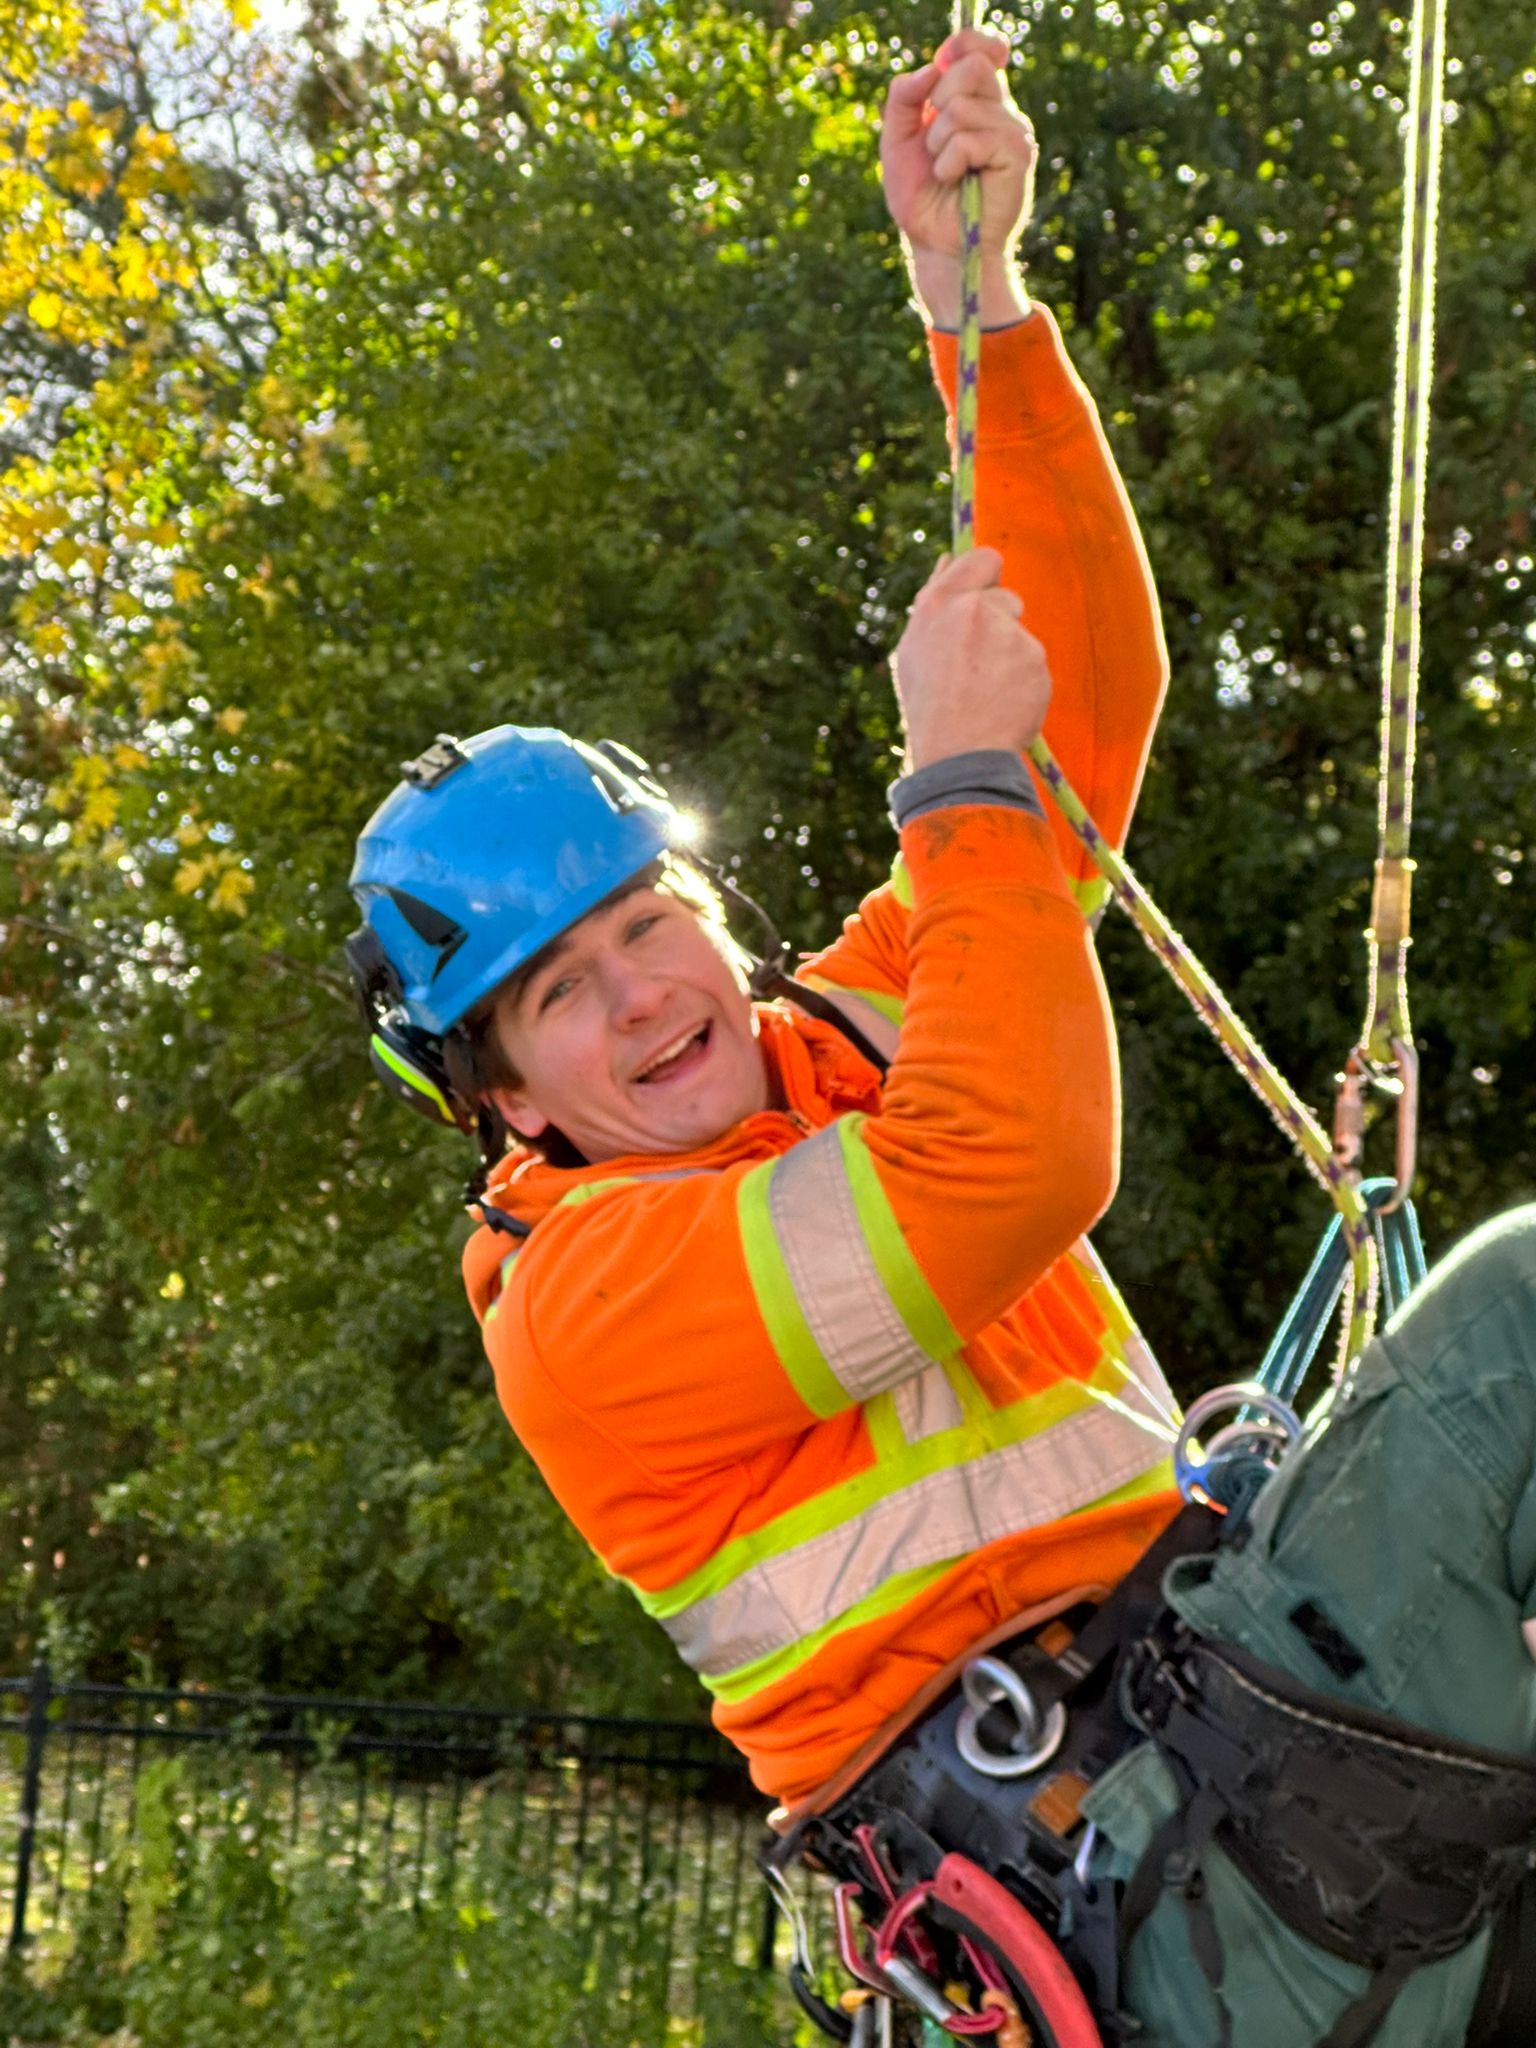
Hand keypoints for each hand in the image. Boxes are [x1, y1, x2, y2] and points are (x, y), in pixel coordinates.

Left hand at [880, 29, 1037, 328]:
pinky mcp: (1017, 156)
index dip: (966, 42)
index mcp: (974, 101)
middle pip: (973, 66)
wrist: (936, 247)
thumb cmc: (921, 199)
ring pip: (965, 107)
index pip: (981, 49)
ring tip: (944, 170)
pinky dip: (950, 161)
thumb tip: (928, 67)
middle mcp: (999, 111)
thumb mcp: (897, 142)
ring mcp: (1012, 132)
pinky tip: (954, 180)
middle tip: (934, 141)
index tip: (945, 57)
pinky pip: (972, 138)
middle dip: (939, 102)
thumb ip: (903, 99)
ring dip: (938, 142)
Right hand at [893, 547, 1051, 769]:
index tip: (986, 595)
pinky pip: (1034, 663)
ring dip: (1011, 655)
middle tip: (978, 663)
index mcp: (938, 604)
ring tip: (987, 690)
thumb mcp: (916, 648)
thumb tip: (949, 558)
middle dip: (999, 622)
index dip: (988, 576)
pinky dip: (1024, 681)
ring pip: (1020, 634)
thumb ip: (936, 600)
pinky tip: (1003, 703)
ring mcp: (1008, 634)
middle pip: (1007, 597)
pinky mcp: (1034, 659)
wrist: (959, 754)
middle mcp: (973, 610)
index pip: (983, 559)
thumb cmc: (930, 704)